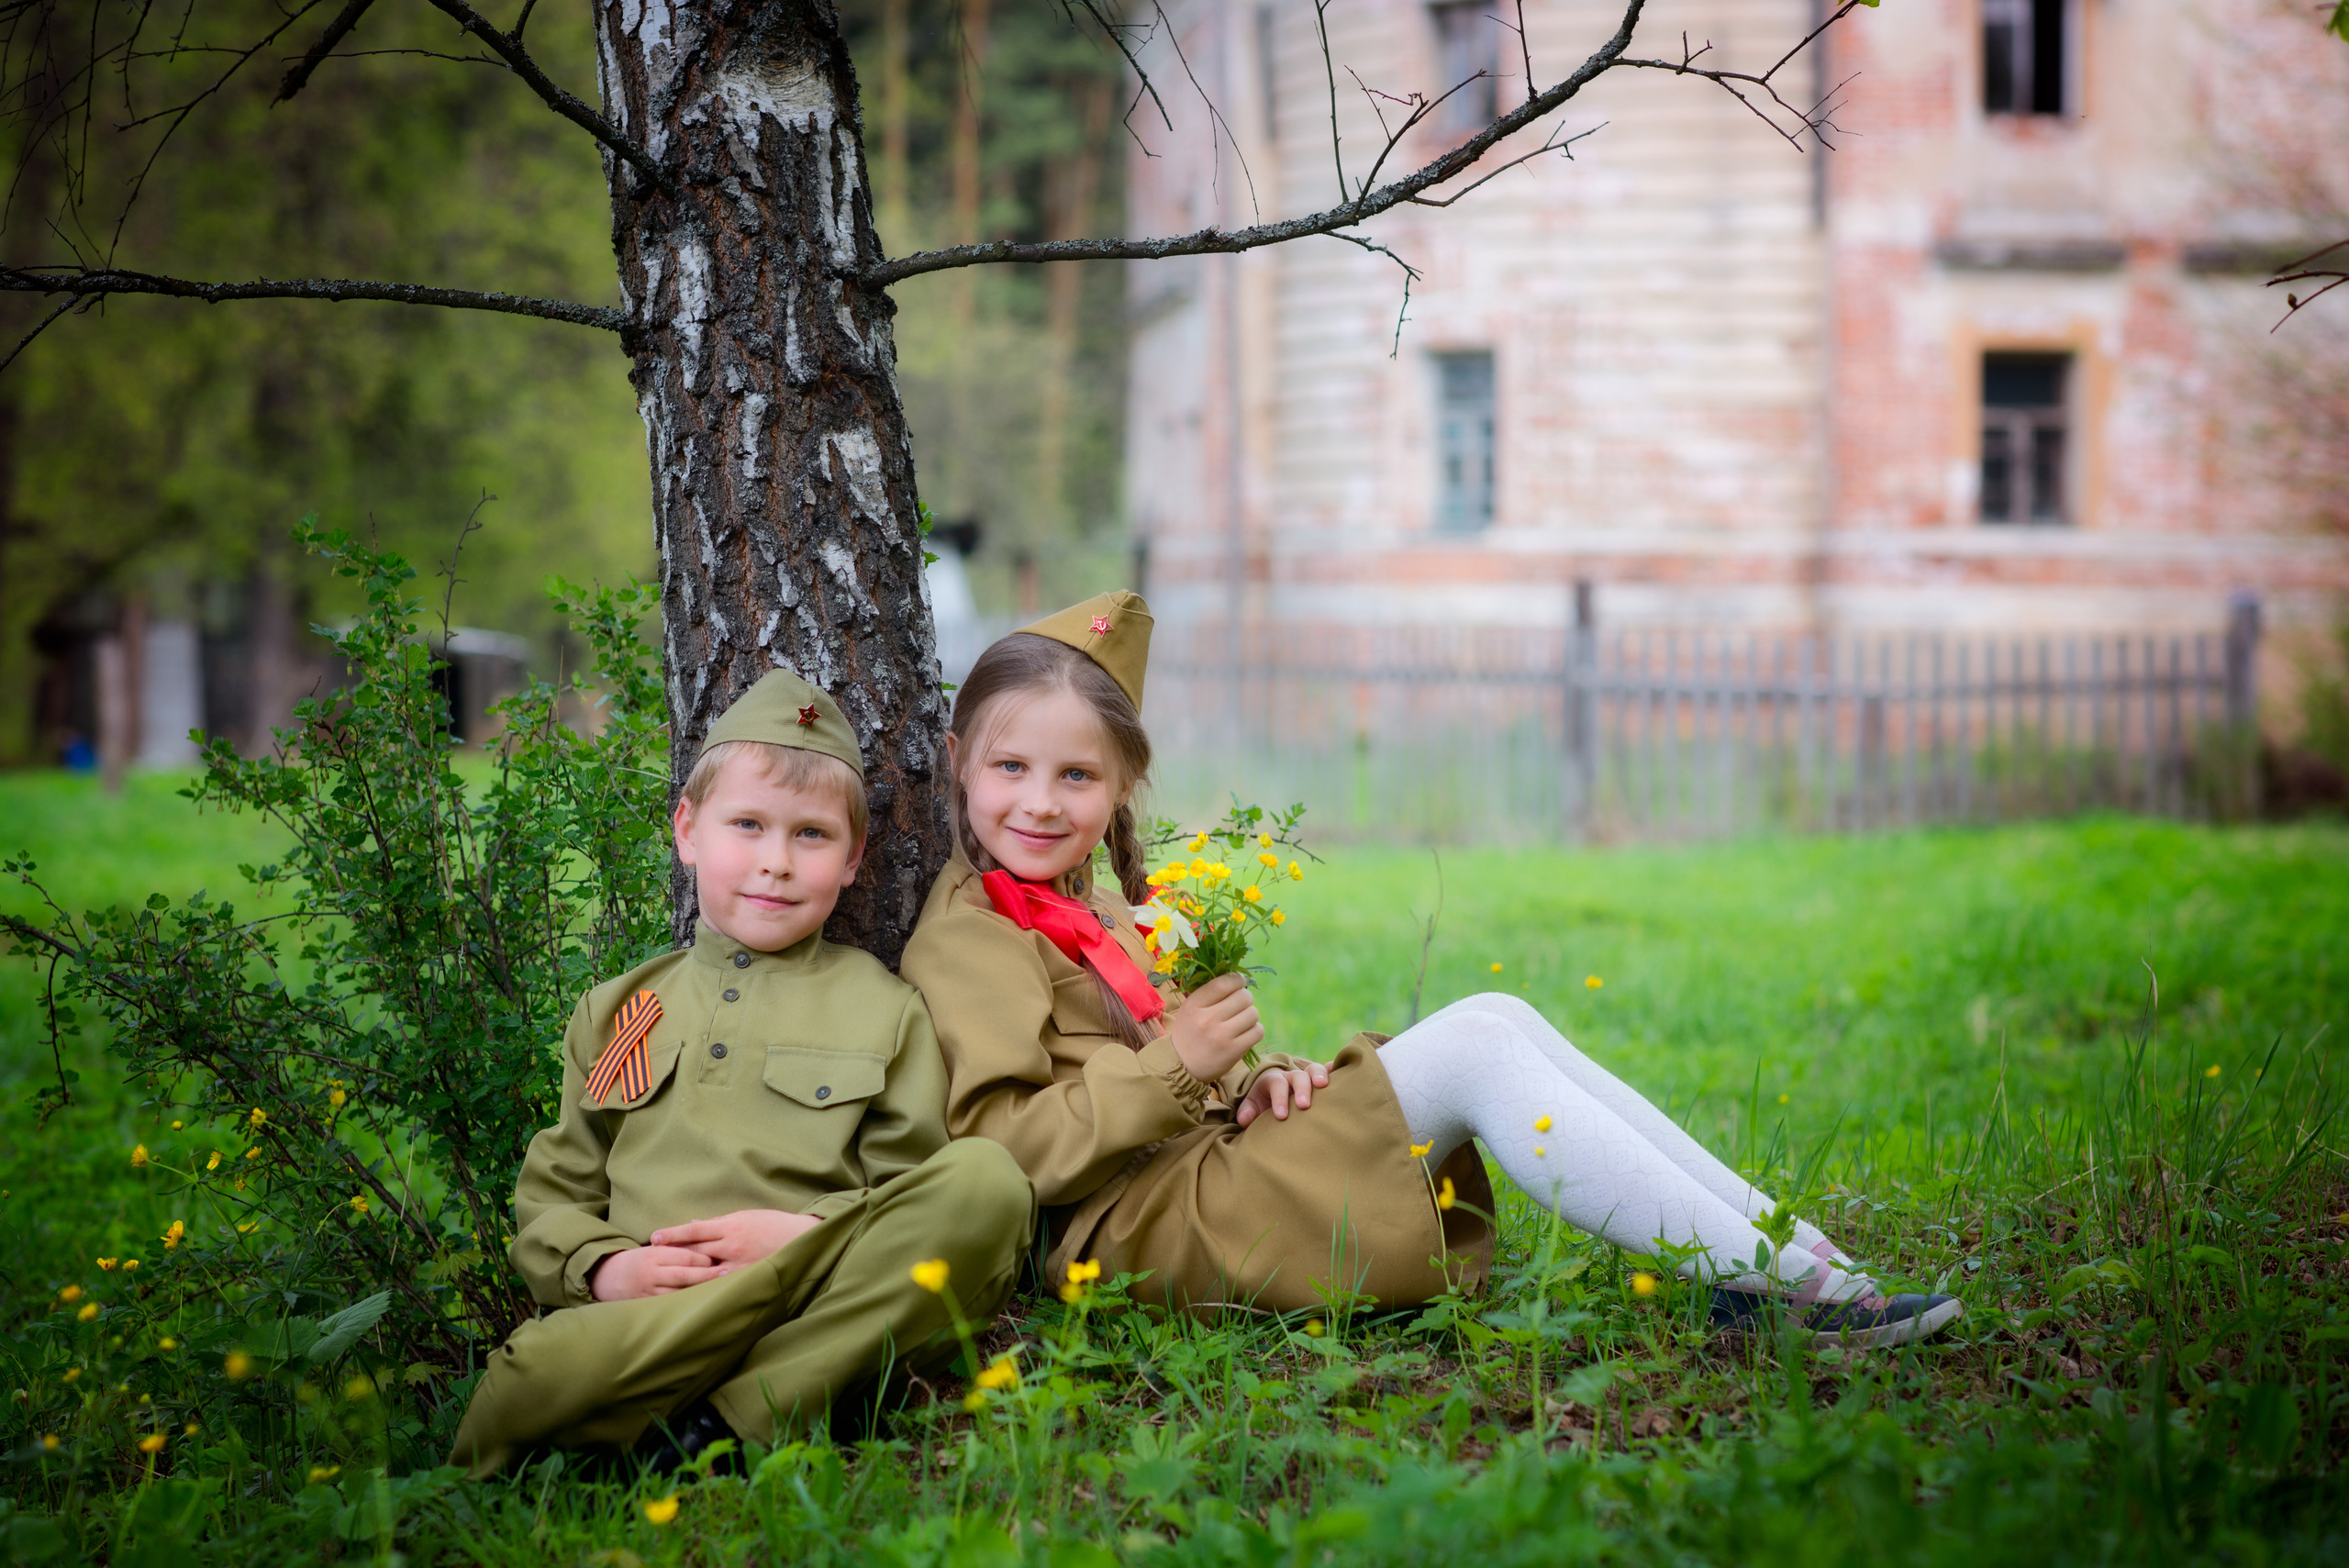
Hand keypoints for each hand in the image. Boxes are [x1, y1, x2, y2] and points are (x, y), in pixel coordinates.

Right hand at [588, 1244, 724, 1300]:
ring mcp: (649, 1291)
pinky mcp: (648, 1305)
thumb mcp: (655, 1248)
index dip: (704, 1259)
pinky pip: (671, 1305)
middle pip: (684, 1275)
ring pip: (679, 1293)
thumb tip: (706, 1240)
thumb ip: (678, 1246)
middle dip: (707, 1275)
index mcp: (655, 1255)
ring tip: (720, 1290)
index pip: (685, 1256)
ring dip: (700, 1291)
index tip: (720, 1259)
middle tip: (726, 1273)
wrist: (608, 1278)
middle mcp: (652, 1273)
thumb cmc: (640, 1260)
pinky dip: (687, 1304)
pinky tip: (701, 1304)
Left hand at [649, 1209, 821, 1272]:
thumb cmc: (773, 1224)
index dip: (672, 1234)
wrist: (803, 1239)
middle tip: (652, 1260)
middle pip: (695, 1252)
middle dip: (674, 1256)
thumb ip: (719, 1222)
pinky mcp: (747, 1278)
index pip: (694, 1230)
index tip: (654, 1237)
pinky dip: (707, 1289)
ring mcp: (739, 1265)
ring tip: (667, 1281)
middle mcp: (731, 1246)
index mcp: (730, 1226)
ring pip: (706, 1273)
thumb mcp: (745, 1216)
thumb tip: (693, 1224)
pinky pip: (722, 1286)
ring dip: (687, 1276)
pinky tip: (693, 1295)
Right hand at [1167, 972, 1264, 1083]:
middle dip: (1245, 998)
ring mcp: (1221, 1036)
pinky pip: (1257, 1031)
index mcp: (1194, 1005)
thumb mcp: (1190, 1008)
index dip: (1237, 979)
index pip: (1223, 983)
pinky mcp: (1233, 1051)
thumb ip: (1209, 992)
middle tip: (1239, 1005)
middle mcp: (1207, 1019)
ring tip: (1240, 1021)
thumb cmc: (1190, 1032)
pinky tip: (1245, 1033)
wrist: (1182, 1066)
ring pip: (1253, 1013)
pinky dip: (1254, 1030)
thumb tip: (1237, 976)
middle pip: (1243, 997)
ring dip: (1250, 1015)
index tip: (1239, 982)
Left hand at [1235, 1063, 1330, 1127]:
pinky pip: (1328, 1071)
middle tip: (1304, 1105)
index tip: (1281, 1116)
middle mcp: (1291, 1076)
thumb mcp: (1252, 1107)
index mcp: (1273, 1081)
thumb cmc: (1262, 1106)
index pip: (1276, 1084)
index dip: (1279, 1099)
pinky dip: (1335, 1070)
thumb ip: (1247, 1112)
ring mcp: (1306, 1078)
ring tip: (1324, 1086)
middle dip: (1301, 1089)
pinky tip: (1342, 1074)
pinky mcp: (1318, 1081)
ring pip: (1314, 1069)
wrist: (1272, 1098)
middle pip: (1298, 1075)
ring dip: (1320, 1075)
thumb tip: (1245, 1119)